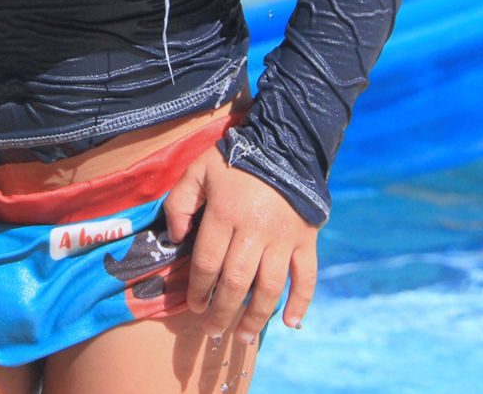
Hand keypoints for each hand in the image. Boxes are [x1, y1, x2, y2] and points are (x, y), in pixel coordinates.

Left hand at [164, 145, 317, 345]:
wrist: (284, 146)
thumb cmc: (235, 159)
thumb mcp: (198, 170)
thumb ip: (180, 202)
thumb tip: (176, 237)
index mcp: (225, 214)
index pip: (207, 263)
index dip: (197, 289)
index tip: (193, 305)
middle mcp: (255, 231)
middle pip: (235, 283)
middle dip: (221, 312)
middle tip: (211, 330)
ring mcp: (283, 239)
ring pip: (269, 288)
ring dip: (254, 318)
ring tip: (241, 337)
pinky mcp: (306, 241)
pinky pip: (306, 278)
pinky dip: (301, 303)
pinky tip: (289, 324)